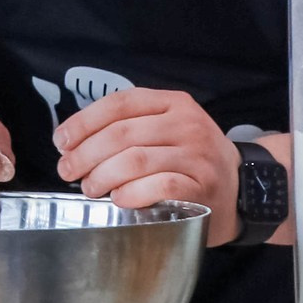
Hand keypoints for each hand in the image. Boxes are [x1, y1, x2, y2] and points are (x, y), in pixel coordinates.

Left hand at [54, 88, 240, 242]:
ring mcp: (197, 156)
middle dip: (85, 154)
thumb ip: (129, 128)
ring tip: (89, 187)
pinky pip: (158, 186)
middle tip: (68, 171)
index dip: (84, 121)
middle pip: (121, 133)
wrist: (241, 190)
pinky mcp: (202, 187)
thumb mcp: (167, 129)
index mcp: (173, 103)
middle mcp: (187, 124)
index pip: (120, 103)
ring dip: (102, 175)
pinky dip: (131, 193)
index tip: (62, 141)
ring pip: (135, 159)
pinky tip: (117, 199)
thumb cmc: (191, 160)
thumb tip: (73, 143)